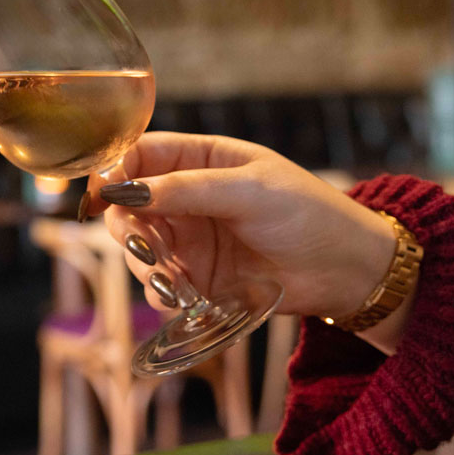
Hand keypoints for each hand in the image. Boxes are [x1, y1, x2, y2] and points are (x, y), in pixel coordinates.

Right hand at [84, 133, 403, 346]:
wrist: (349, 271)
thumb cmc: (308, 213)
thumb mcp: (249, 190)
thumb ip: (187, 188)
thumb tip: (126, 189)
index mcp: (200, 158)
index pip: (138, 155)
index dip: (114, 171)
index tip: (104, 195)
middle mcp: (187, 196)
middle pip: (128, 205)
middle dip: (126, 229)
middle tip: (142, 251)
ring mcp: (190, 238)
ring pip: (139, 249)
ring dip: (145, 267)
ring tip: (174, 286)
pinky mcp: (197, 278)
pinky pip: (160, 285)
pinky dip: (162, 293)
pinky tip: (184, 300)